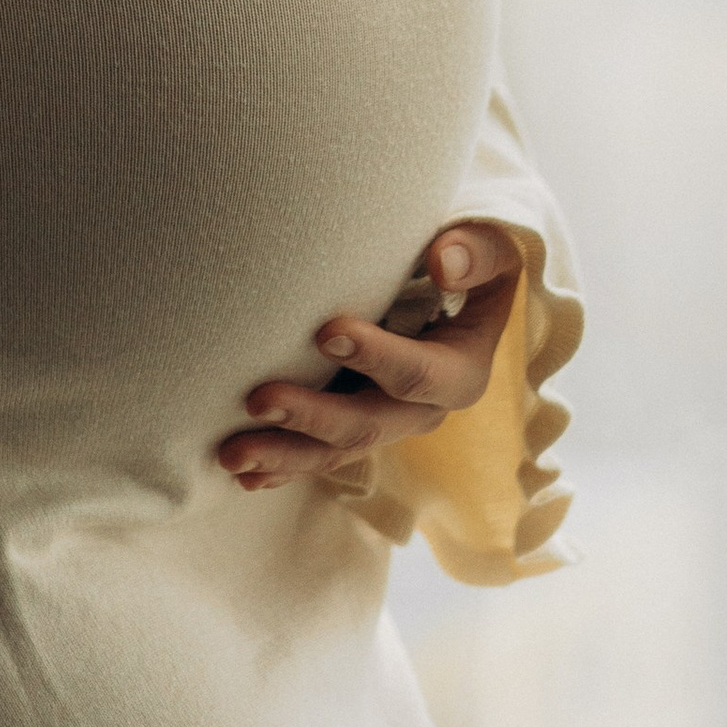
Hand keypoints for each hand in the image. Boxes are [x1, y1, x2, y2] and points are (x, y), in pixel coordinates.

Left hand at [217, 225, 520, 489]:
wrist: (464, 297)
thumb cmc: (474, 264)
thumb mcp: (494, 251)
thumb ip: (476, 251)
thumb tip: (443, 261)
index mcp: (460, 371)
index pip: (418, 373)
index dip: (375, 356)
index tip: (326, 331)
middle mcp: (424, 411)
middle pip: (366, 424)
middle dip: (311, 416)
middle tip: (258, 400)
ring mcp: (388, 425)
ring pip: (335, 451)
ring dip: (284, 454)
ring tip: (232, 454)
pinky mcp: (359, 428)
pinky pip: (321, 457)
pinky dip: (284, 466)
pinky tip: (245, 475)